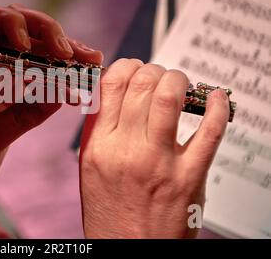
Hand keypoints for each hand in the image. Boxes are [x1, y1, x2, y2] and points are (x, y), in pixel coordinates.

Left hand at [0, 4, 103, 196]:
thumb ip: (22, 117)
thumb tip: (60, 92)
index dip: (19, 27)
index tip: (45, 48)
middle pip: (21, 33)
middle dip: (52, 38)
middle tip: (79, 54)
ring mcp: (1, 75)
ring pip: (36, 51)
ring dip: (63, 54)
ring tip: (91, 61)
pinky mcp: (14, 89)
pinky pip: (40, 74)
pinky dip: (60, 76)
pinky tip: (79, 81)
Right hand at [79, 59, 229, 237]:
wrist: (126, 252)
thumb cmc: (109, 214)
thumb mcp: (89, 169)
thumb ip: (97, 131)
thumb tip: (111, 95)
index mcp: (99, 147)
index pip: (111, 85)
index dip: (126, 66)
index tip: (134, 68)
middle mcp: (126, 150)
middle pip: (143, 84)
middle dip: (155, 70)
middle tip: (160, 76)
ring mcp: (159, 163)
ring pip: (171, 98)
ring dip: (180, 80)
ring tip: (181, 84)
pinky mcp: (188, 178)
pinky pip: (209, 132)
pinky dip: (217, 108)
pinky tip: (217, 98)